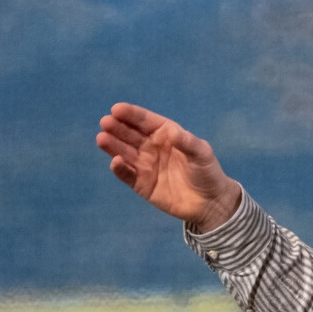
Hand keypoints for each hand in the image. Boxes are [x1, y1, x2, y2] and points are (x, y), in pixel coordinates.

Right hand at [96, 102, 241, 231]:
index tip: (116, 109)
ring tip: (102, 138)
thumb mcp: (202, 154)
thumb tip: (172, 132)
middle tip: (105, 122)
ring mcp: (145, 165)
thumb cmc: (208, 172)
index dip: (131, 115)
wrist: (210, 202)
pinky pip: (127, 174)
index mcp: (166, 135)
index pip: (146, 122)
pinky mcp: (142, 184)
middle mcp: (152, 147)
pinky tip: (115, 161)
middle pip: (131, 135)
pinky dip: (120, 168)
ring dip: (113, 145)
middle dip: (118, 128)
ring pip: (125, 152)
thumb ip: (188, 143)